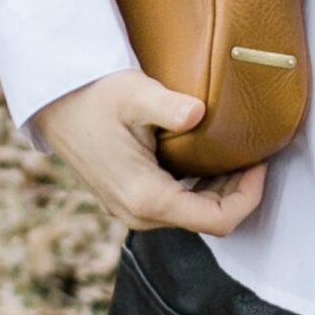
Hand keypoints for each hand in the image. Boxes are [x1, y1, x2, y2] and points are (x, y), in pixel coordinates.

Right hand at [31, 68, 273, 234]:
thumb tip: (198, 113)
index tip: (260, 163)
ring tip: (236, 154)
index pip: (218, 220)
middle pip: (209, 221)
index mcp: (147, 198)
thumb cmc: (94, 95)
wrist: (54, 103)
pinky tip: (207, 159)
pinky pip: (177, 207)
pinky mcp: (129, 201)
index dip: (250, 196)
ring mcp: (132, 211)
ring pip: (193, 216)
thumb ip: (167, 107)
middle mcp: (139, 215)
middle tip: (254, 154)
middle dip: (239, 192)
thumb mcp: (134, 94)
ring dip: (221, 191)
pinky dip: (200, 189)